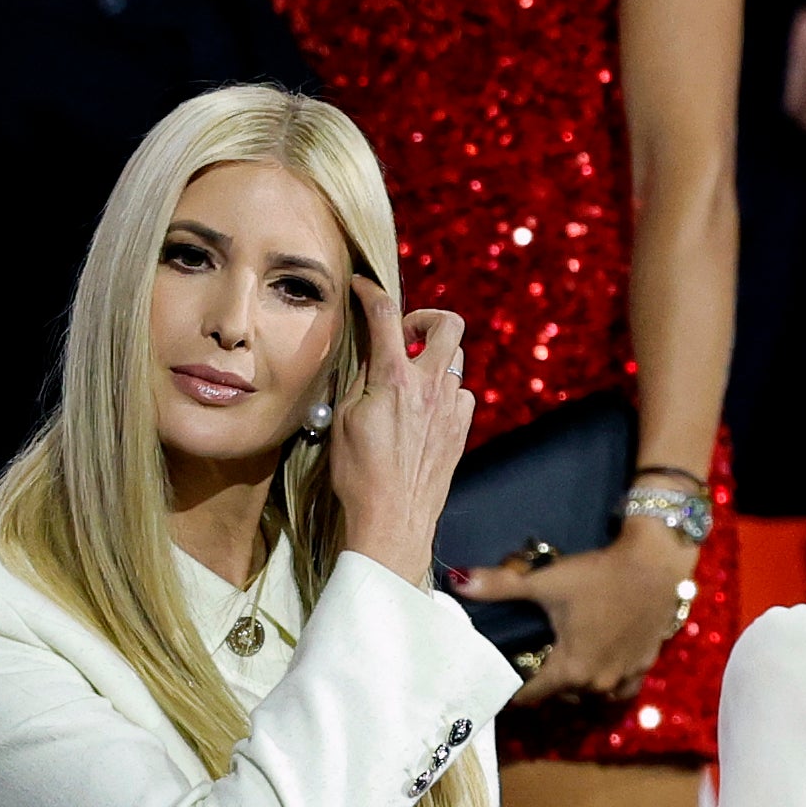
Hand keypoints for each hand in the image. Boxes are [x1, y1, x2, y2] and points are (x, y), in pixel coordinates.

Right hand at [328, 276, 476, 587]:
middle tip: (405, 334)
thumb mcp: (344, 420)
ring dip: (435, 356)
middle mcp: (430, 386)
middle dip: (425, 318)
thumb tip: (371, 353)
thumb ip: (361, 378)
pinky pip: (461, 393)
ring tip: (412, 373)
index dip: (371, 291)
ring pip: (457, 358)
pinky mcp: (460, 430)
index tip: (362, 287)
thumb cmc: (359, 475)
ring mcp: (451, 407)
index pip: (386, 313)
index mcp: (395, 378)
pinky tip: (424, 409)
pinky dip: (445, 391)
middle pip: (448, 323)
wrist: (392, 519)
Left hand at [451, 512, 694, 701]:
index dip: (508, 690)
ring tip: (558, 665)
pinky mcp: (644, 666)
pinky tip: (597, 666)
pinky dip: (605, 684)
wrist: (656, 564)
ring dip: (572, 687)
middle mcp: (596, 684)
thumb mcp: (546, 581)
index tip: (495, 679)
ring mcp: (624, 678)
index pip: (527, 697)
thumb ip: (500, 586)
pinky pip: (619, 689)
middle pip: (557, 696)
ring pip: (589, 696)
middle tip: (525, 662)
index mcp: (569, 671)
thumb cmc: (598, 575)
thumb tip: (457, 580)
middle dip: (540, 684)